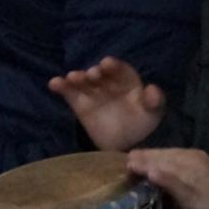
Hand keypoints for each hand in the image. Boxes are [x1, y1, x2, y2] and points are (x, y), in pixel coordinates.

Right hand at [49, 57, 166, 151]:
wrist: (126, 144)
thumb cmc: (142, 123)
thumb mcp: (153, 112)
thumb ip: (154, 101)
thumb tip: (152, 89)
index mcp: (127, 81)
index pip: (120, 70)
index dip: (114, 66)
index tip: (107, 64)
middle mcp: (108, 82)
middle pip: (100, 74)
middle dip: (95, 72)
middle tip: (92, 74)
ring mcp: (92, 92)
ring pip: (83, 81)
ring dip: (77, 77)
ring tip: (72, 78)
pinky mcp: (79, 103)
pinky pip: (69, 92)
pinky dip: (61, 86)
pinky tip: (54, 83)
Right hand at [127, 148, 208, 208]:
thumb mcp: (189, 198)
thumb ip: (170, 182)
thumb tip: (149, 169)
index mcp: (189, 160)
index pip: (160, 156)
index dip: (143, 159)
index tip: (126, 161)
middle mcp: (192, 156)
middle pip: (164, 155)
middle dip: (146, 157)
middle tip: (127, 160)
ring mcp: (197, 162)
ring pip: (170, 158)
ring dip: (153, 160)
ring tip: (138, 163)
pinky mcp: (200, 170)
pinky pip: (176, 162)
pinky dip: (163, 164)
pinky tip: (158, 170)